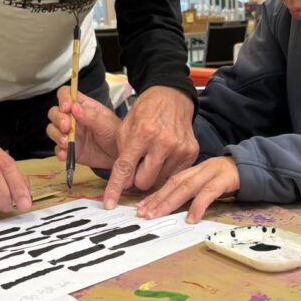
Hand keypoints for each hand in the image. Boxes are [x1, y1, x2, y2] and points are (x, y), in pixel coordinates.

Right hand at [47, 87, 121, 169]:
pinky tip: (65, 154)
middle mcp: (72, 118)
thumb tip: (74, 107)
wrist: (118, 155)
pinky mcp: (69, 149)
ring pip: (52, 130)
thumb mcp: (106, 123)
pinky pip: (58, 149)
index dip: (63, 99)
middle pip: (54, 112)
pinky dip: (59, 152)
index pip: (65, 94)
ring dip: (56, 135)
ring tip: (66, 142)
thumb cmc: (115, 133)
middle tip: (67, 127)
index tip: (67, 108)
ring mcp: (69, 134)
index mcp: (82, 106)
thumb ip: (91, 116)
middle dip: (58, 119)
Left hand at [103, 87, 197, 208]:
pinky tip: (165, 153)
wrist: (172, 96)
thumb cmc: (145, 111)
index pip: (125, 168)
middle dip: (137, 177)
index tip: (109, 204)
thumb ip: (122, 154)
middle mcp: (163, 143)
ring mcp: (180, 149)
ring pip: (159, 181)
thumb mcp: (125, 126)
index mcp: (143, 134)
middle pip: (144, 182)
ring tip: (153, 154)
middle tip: (138, 163)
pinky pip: (174, 175)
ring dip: (153, 173)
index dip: (115, 188)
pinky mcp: (191, 153)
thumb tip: (124, 182)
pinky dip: (166, 168)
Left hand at [136, 156, 239, 222]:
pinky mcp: (225, 179)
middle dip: (157, 199)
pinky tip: (191, 218)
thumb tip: (171, 205)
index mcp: (193, 170)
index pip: (169, 181)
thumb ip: (192, 188)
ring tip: (157, 215)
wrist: (252, 166)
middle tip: (143, 213)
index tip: (140, 208)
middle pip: (174, 184)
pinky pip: (209, 193)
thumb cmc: (227, 177)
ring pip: (187, 187)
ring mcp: (212, 172)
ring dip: (170, 202)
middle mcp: (199, 170)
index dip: (154, 194)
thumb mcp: (206, 180)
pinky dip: (199, 205)